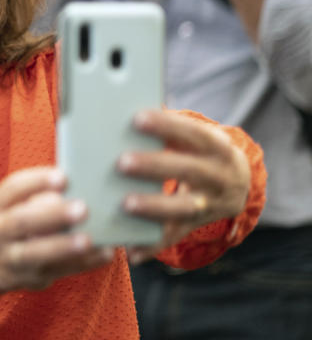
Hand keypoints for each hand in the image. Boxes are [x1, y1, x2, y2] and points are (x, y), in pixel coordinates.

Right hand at [0, 167, 115, 303]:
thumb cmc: (18, 219)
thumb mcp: (15, 203)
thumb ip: (39, 192)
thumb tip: (78, 183)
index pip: (12, 189)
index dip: (37, 182)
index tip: (64, 177)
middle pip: (20, 221)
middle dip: (52, 215)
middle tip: (82, 208)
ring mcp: (12, 259)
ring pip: (35, 253)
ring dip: (63, 245)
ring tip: (89, 239)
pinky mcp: (33, 278)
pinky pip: (59, 271)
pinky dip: (83, 262)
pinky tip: (104, 252)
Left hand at [116, 110, 250, 263]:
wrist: (240, 181)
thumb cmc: (200, 150)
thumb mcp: (196, 135)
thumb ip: (169, 126)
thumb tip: (122, 111)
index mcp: (217, 147)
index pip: (193, 133)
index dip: (167, 125)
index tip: (136, 119)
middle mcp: (220, 176)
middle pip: (188, 170)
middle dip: (154, 166)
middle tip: (121, 162)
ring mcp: (211, 204)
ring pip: (184, 208)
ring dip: (155, 207)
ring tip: (125, 204)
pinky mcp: (197, 225)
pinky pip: (175, 237)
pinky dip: (154, 245)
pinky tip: (132, 250)